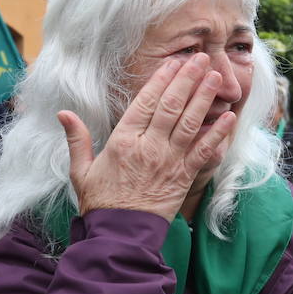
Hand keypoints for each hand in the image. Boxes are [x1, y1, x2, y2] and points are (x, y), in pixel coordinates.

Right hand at [59, 54, 236, 220]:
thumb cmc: (100, 202)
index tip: (174, 62)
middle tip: (202, 58)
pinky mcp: (184, 177)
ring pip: (191, 122)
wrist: (120, 235)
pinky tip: (229, 117)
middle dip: (188, 79)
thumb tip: (63, 112)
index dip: (162, 79)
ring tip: (217, 77)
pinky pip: (205, 151)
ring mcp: (169, 161)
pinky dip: (219, 134)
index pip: (146, 102)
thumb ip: (77, 138)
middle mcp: (149, 146)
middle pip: (172, 105)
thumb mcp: (80, 170)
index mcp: (123, 141)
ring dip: (205, 98)